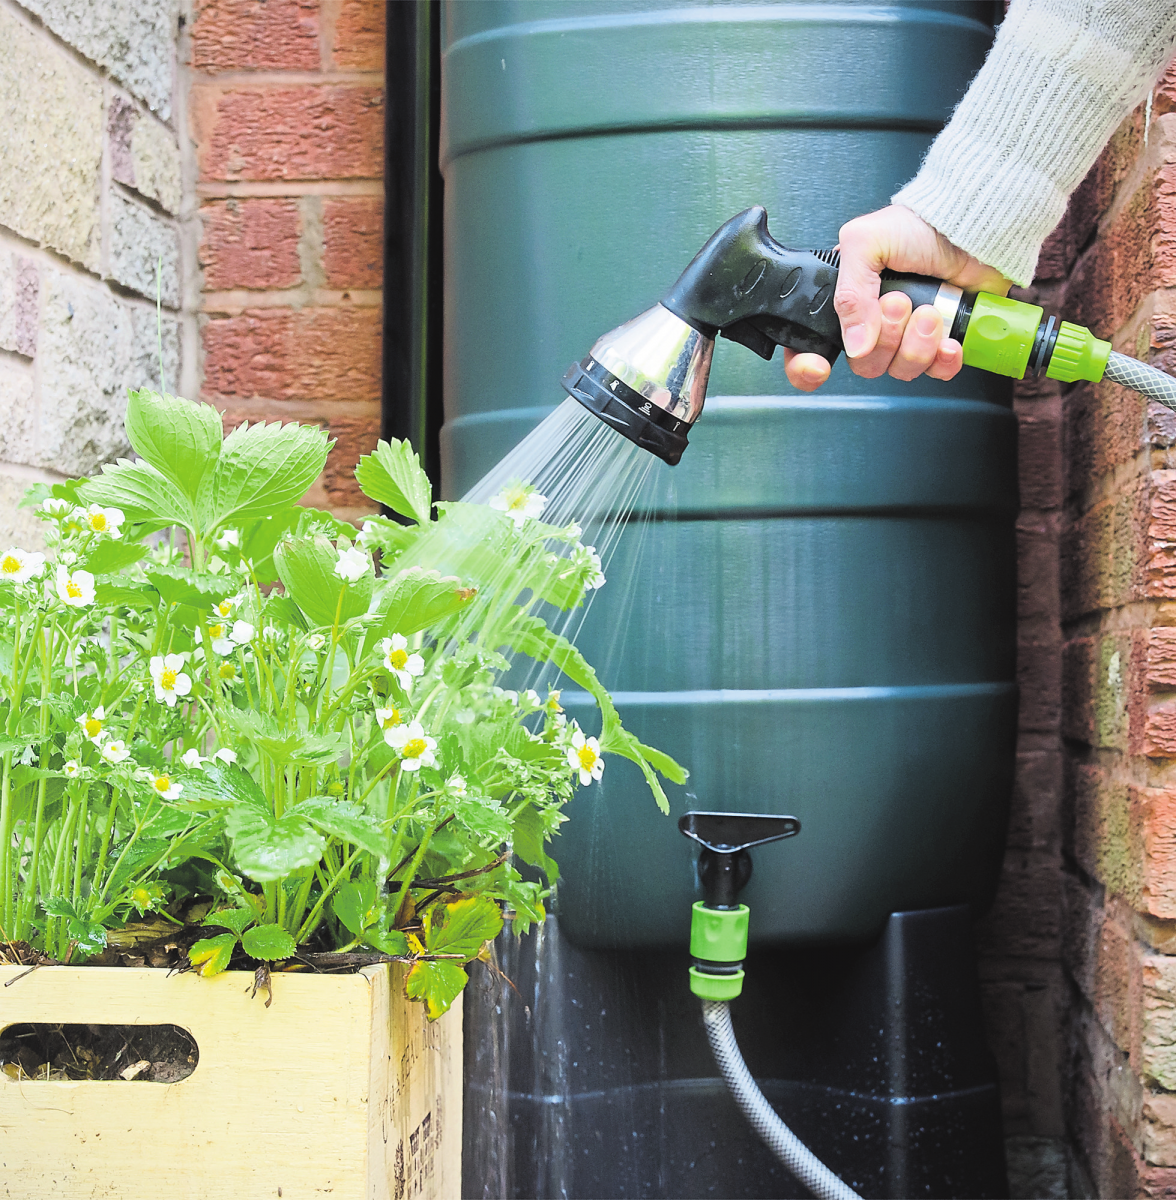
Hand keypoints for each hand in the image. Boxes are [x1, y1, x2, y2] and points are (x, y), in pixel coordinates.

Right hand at [783, 205, 1011, 391]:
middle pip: (865, 364)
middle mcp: (874, 323)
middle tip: (900, 302)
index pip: (819, 347)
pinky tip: (947, 339)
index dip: (816, 362)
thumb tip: (855, 344)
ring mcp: (909, 336)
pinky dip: (942, 361)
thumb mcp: (866, 242)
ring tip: (929, 310)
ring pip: (900, 370)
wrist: (974, 225)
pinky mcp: (942, 343)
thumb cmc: (921, 225)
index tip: (828, 359)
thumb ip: (849, 294)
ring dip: (916, 345)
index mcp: (848, 301)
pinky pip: (936, 372)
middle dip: (886, 338)